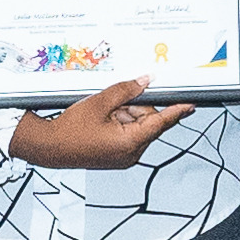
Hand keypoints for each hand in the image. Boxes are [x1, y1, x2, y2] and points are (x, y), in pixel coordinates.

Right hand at [9, 79, 184, 170]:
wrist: (49, 146)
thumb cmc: (69, 131)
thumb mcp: (100, 103)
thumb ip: (126, 90)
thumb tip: (144, 82)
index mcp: (130, 143)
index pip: (161, 123)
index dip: (176, 111)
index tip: (191, 105)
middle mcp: (131, 154)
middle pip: (147, 121)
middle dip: (133, 108)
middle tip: (112, 104)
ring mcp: (124, 156)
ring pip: (137, 126)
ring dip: (123, 115)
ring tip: (101, 114)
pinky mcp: (117, 156)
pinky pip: (127, 134)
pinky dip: (118, 123)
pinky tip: (101, 121)